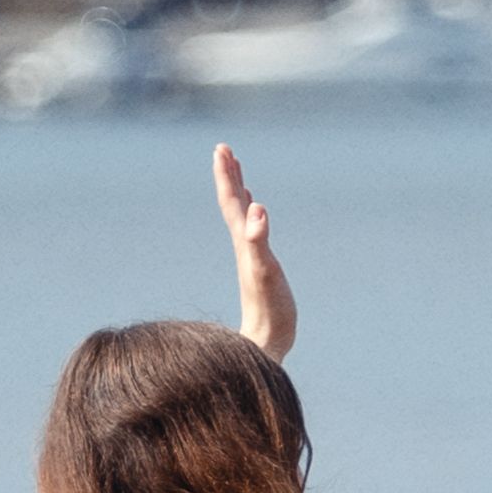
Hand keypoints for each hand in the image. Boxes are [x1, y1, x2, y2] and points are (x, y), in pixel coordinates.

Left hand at [215, 144, 297, 356]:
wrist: (265, 343)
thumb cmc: (268, 311)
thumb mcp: (265, 272)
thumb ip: (258, 240)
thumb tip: (256, 208)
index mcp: (243, 242)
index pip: (231, 202)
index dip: (227, 176)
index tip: (222, 149)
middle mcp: (243, 246)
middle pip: (232, 204)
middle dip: (229, 176)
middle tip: (224, 149)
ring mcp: (250, 256)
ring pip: (241, 217)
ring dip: (239, 192)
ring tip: (237, 172)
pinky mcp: (259, 267)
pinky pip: (252, 233)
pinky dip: (252, 215)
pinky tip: (255, 213)